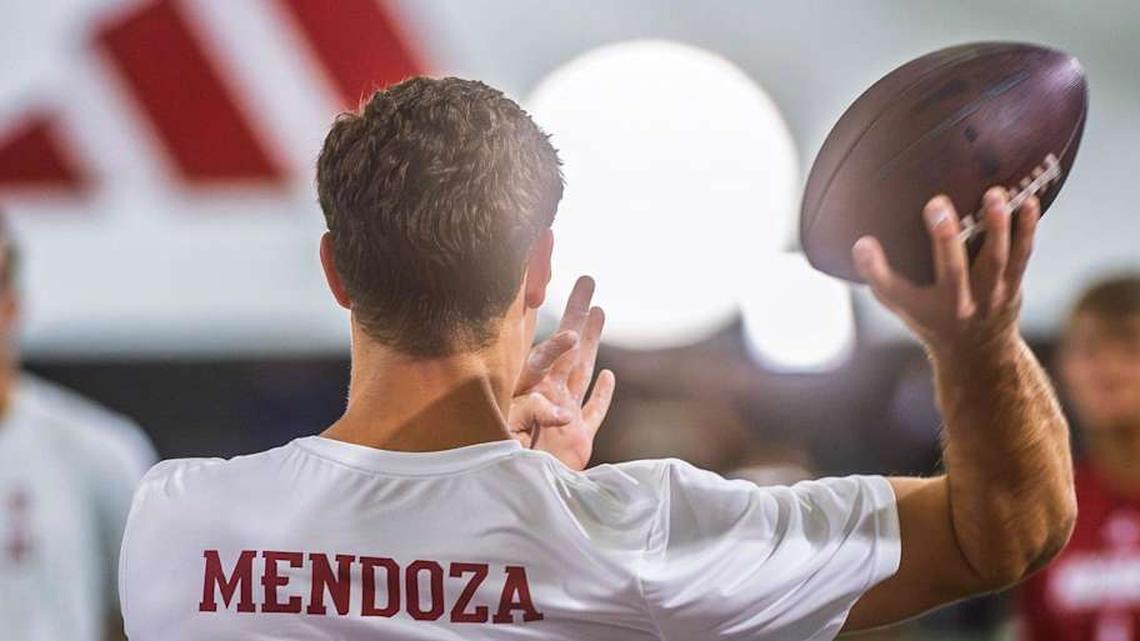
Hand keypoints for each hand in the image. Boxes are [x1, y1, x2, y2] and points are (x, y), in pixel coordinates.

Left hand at [507, 276, 615, 469]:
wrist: (519, 497)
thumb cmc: (502, 463)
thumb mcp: (509, 432)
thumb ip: (531, 412)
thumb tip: (559, 407)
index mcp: (529, 392)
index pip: (540, 355)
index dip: (552, 338)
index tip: (564, 322)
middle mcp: (548, 397)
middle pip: (566, 349)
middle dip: (576, 314)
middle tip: (586, 282)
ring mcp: (566, 415)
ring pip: (583, 370)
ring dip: (591, 341)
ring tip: (600, 310)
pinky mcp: (580, 438)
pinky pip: (593, 410)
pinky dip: (602, 393)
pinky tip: (608, 376)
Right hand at [852, 188, 1038, 355]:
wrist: (978, 352)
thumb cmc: (932, 318)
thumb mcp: (901, 305)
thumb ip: (879, 276)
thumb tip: (860, 243)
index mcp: (923, 308)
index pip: (894, 290)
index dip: (875, 269)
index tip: (863, 243)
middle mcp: (957, 304)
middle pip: (951, 271)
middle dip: (944, 239)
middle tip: (937, 203)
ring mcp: (989, 295)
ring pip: (994, 260)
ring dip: (996, 227)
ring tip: (994, 195)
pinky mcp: (1012, 286)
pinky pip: (1021, 256)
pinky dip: (1026, 230)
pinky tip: (1029, 202)